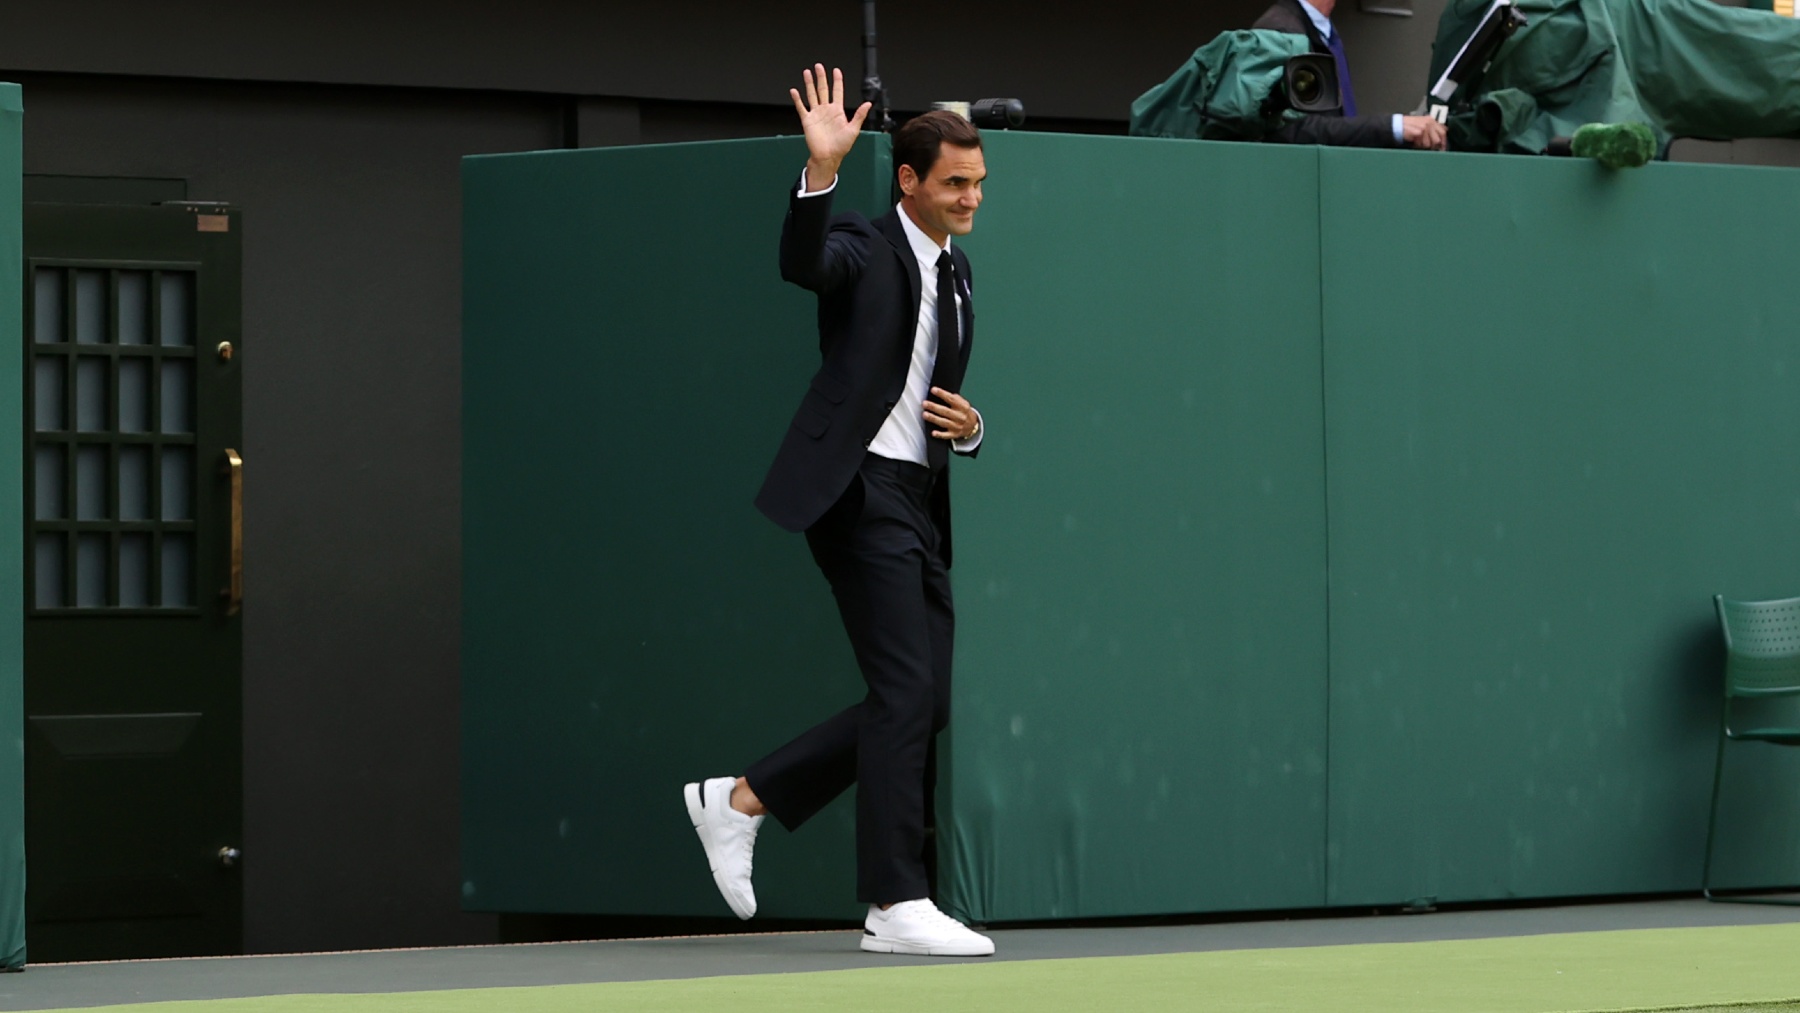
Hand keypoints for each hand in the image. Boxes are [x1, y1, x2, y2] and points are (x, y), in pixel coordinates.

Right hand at [790, 64, 871, 190]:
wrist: (828, 156)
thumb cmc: (841, 146)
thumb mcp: (854, 130)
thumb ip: (859, 116)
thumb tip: (868, 104)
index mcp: (837, 111)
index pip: (837, 91)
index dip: (837, 81)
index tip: (836, 70)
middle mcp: (826, 110)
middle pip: (823, 89)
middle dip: (821, 77)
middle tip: (819, 66)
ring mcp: (816, 114)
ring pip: (812, 95)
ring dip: (809, 84)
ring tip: (807, 72)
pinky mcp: (807, 120)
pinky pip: (801, 107)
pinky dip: (797, 99)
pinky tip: (794, 91)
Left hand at [925, 388, 979, 440]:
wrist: (972, 426)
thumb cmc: (963, 412)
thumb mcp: (963, 403)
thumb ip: (954, 398)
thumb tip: (941, 392)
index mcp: (963, 406)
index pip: (951, 399)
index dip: (942, 394)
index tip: (933, 390)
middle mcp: (960, 416)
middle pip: (946, 411)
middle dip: (934, 407)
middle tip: (924, 403)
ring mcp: (957, 426)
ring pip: (944, 422)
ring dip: (934, 418)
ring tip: (924, 414)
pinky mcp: (954, 434)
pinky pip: (946, 435)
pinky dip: (940, 435)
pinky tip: (933, 433)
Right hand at [1402, 116, 1447, 150]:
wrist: (1397, 124)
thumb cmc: (1408, 126)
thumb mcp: (1423, 124)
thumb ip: (1432, 129)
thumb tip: (1442, 137)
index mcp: (1432, 120)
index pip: (1443, 132)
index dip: (1443, 141)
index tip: (1442, 148)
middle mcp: (1430, 123)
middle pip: (1437, 139)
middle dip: (1433, 146)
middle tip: (1428, 147)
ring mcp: (1425, 127)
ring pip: (1429, 144)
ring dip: (1423, 145)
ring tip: (1418, 142)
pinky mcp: (1419, 132)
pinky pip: (1421, 144)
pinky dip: (1417, 145)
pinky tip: (1414, 141)